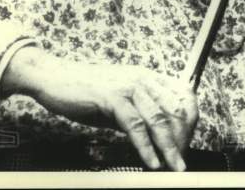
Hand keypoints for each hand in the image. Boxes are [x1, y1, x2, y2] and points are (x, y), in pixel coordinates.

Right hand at [0, 47, 197, 170]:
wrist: (54, 78)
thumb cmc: (86, 92)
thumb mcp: (120, 102)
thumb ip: (138, 115)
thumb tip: (156, 138)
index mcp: (148, 77)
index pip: (182, 96)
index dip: (190, 121)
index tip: (188, 142)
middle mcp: (143, 78)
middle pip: (175, 109)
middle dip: (182, 138)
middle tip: (181, 160)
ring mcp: (128, 86)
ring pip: (158, 119)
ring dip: (169, 146)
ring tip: (175, 166)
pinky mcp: (112, 98)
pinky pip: (135, 125)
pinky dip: (145, 146)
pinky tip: (151, 161)